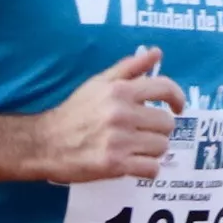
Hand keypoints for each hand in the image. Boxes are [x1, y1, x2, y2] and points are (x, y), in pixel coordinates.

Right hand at [25, 49, 183, 184]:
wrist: (45, 143)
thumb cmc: (74, 112)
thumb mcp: (98, 83)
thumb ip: (129, 67)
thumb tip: (157, 53)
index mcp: (120, 91)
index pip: (165, 88)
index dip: (177, 98)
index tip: (177, 107)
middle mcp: (122, 114)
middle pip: (167, 124)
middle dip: (158, 129)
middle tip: (143, 133)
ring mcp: (119, 141)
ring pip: (161, 147)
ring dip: (152, 150)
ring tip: (135, 148)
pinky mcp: (115, 165)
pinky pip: (151, 169)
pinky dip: (147, 169)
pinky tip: (135, 164)